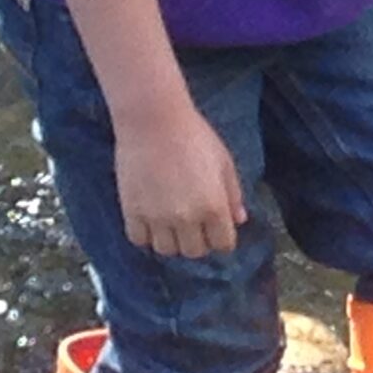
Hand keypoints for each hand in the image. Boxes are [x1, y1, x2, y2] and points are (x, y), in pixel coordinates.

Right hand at [115, 100, 244, 257]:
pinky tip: (150, 220)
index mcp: (214, 206)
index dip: (222, 239)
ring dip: (172, 241)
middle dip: (198, 242)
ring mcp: (157, 217)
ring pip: (166, 250)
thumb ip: (233, 194)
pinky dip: (146, 235)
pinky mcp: (132, 211)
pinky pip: (139, 240)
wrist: (153, 121)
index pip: (223, 244)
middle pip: (194, 252)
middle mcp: (187, 218)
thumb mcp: (224, 162)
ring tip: (171, 224)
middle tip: (194, 226)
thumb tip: (239, 219)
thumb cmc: (193, 136)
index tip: (217, 230)